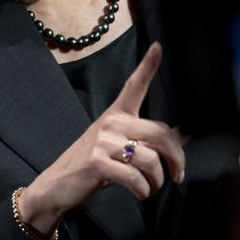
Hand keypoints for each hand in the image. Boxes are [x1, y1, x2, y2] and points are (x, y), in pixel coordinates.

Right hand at [19, 43, 185, 234]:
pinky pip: (135, 178)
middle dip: (177, 158)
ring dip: (157, 181)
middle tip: (178, 174)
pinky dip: (144, 191)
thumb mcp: (119, 147)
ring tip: (151, 188)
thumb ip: (147, 140)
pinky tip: (141, 193)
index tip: (158, 46)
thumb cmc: (92, 166)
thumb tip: (183, 135)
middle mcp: (111, 123)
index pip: (134, 85)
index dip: (148, 65)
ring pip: (150, 159)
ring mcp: (103, 142)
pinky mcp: (98, 163)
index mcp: (116, 114)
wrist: (56, 185)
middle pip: (160, 133)